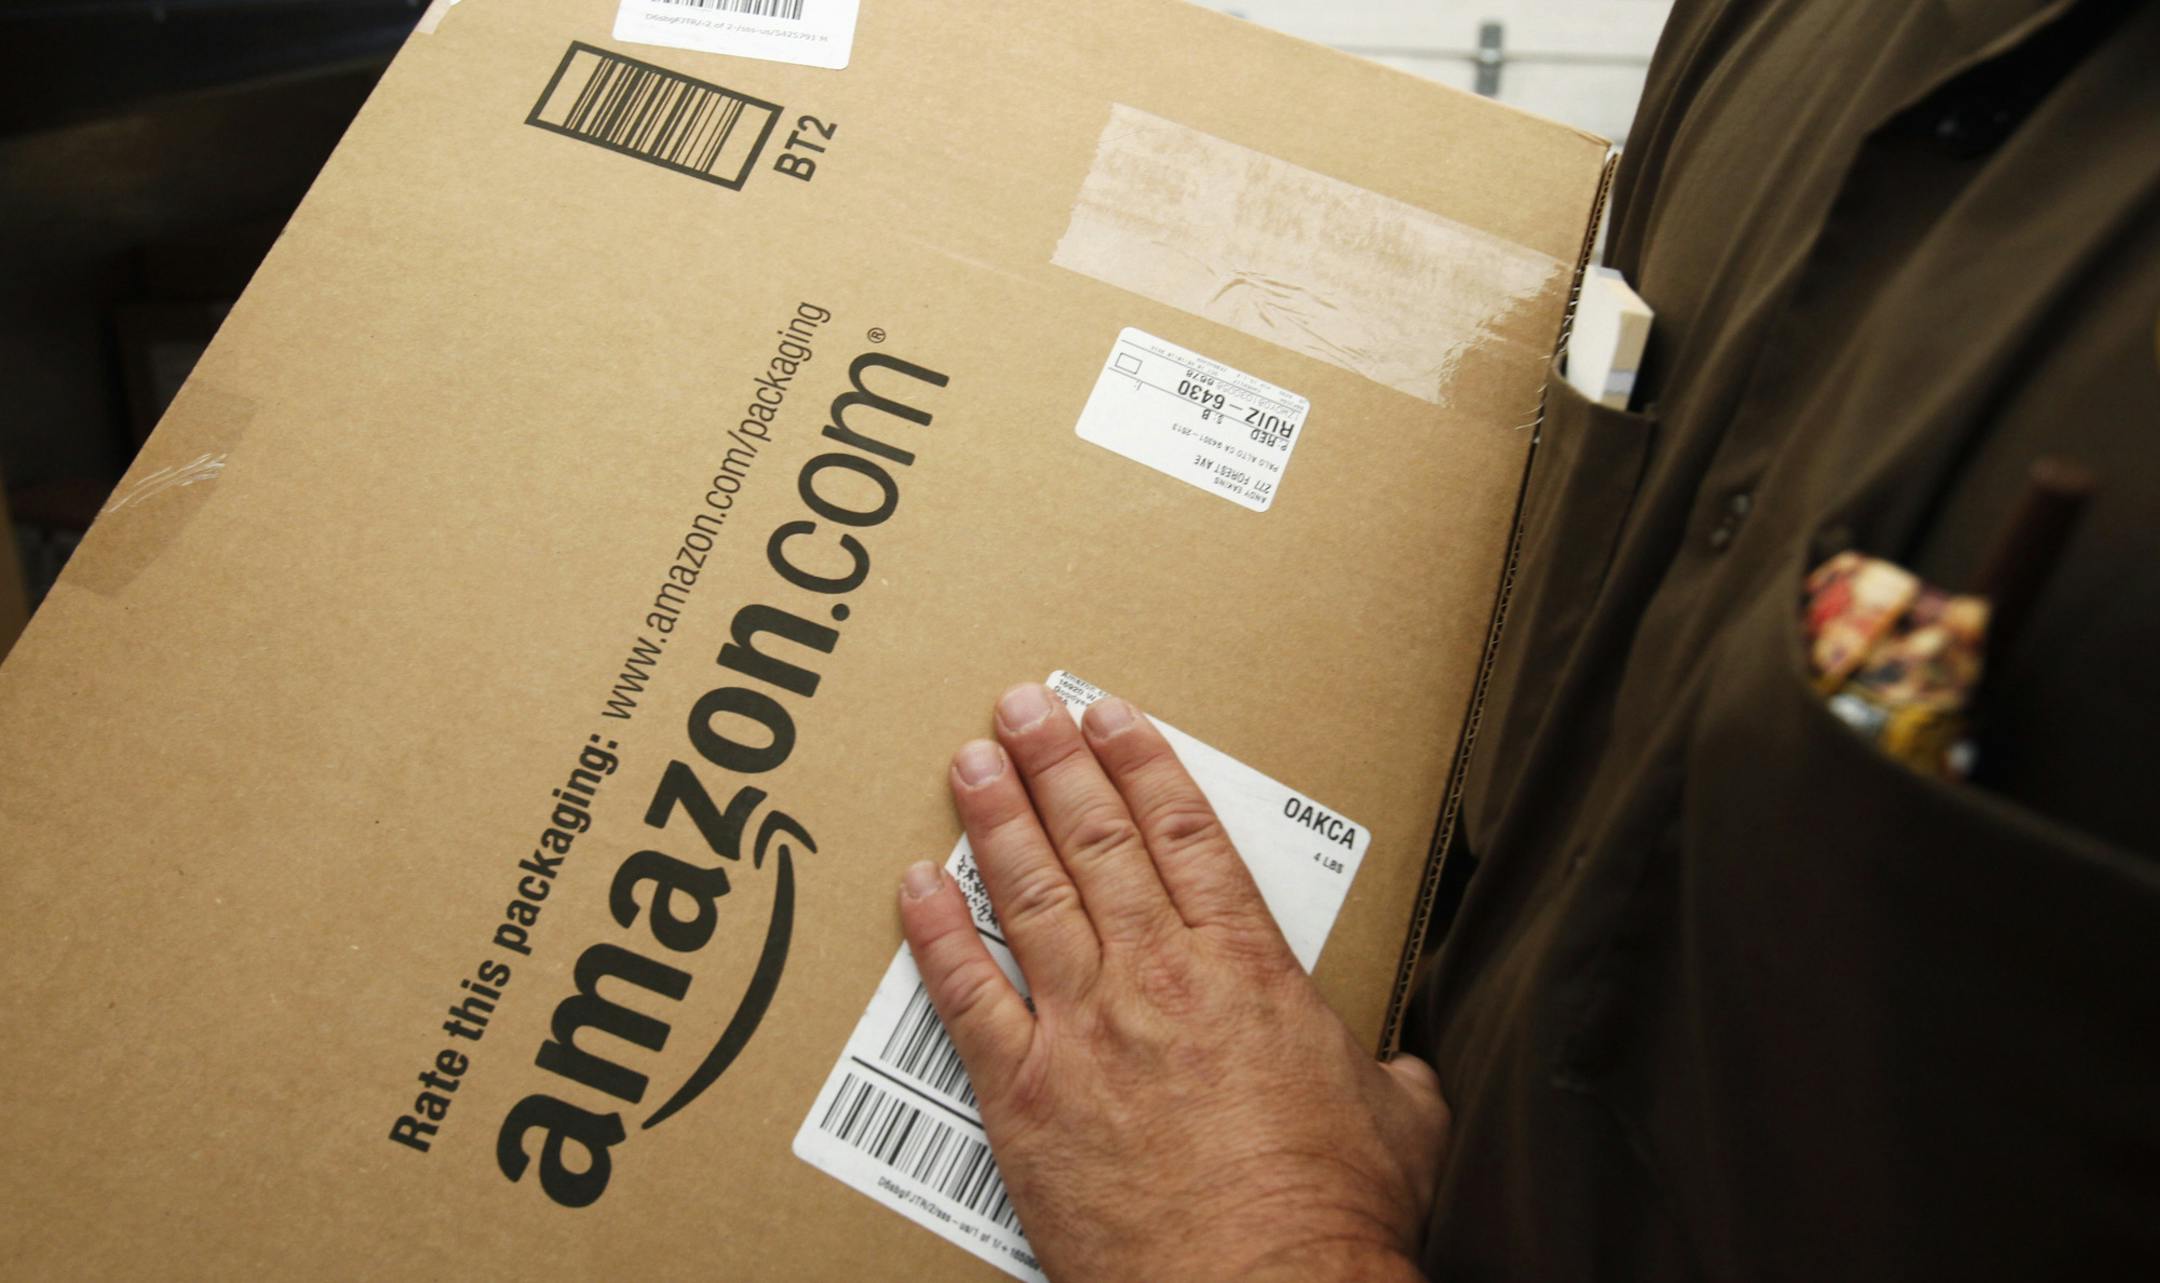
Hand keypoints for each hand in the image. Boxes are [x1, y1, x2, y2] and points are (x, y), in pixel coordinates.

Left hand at [898, 683, 1448, 1282]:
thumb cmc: (1333, 1216)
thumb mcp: (1403, 1124)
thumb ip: (1391, 1073)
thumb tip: (1403, 1068)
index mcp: (1248, 969)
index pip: (1186, 835)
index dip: (1143, 765)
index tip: (1111, 716)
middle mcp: (1159, 979)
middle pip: (1098, 842)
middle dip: (1056, 763)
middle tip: (1022, 706)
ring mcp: (1085, 1031)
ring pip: (1030, 896)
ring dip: (996, 818)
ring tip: (970, 759)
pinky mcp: (1025, 1096)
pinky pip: (967, 996)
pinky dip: (937, 934)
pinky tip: (916, 884)